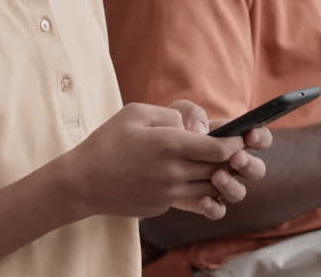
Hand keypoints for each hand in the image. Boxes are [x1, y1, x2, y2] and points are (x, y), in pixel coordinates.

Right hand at [58, 103, 244, 219]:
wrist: (82, 182)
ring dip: (217, 177)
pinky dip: (195, 188)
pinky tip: (188, 178)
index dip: (235, 143)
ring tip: (216, 164)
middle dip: (232, 160)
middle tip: (236, 150)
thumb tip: (193, 126)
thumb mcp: (136, 113)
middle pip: (218, 169)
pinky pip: (188, 198)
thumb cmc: (107, 142)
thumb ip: (170, 114)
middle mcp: (173, 172)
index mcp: (169, 145)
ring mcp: (168, 193)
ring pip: (208, 188)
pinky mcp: (161, 207)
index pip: (218, 149)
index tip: (239, 138)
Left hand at [168, 100, 272, 218]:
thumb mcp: (177, 112)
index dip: (260, 138)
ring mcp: (218, 184)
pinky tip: (202, 200)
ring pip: (239, 193)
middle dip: (249, 164)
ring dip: (232, 186)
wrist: (146, 153)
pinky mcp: (202, 201)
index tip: (248, 136)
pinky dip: (214, 207)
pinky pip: (218, 211)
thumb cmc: (166, 127)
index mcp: (231, 138)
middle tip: (235, 158)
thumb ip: (192, 113)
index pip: (259, 138)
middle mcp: (230, 164)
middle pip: (257, 169)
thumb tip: (201, 132)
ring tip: (216, 176)